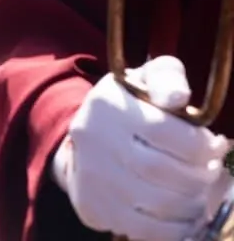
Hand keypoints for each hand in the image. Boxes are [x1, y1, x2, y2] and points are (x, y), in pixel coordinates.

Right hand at [53, 58, 229, 239]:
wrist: (87, 137)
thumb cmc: (129, 103)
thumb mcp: (145, 78)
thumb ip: (167, 79)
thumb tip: (178, 97)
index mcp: (108, 105)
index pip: (163, 130)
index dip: (200, 144)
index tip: (217, 146)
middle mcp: (95, 141)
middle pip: (161, 171)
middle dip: (199, 176)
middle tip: (212, 171)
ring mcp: (93, 179)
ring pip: (156, 205)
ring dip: (192, 204)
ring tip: (201, 192)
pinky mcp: (95, 209)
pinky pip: (145, 231)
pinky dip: (175, 229)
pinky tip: (186, 215)